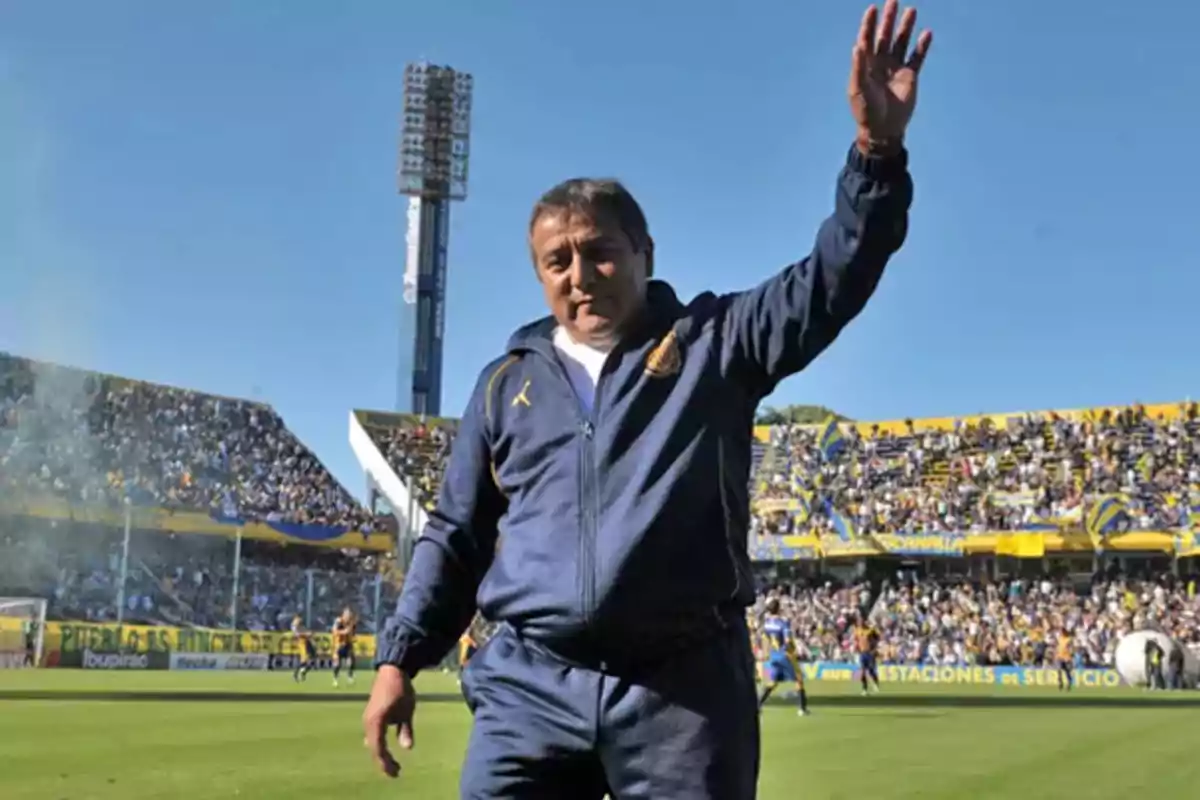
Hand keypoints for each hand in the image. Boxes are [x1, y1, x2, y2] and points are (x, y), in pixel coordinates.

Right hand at [362, 665, 415, 778]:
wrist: (392, 669)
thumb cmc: (401, 688)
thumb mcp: (407, 709)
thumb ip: (406, 730)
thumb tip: (407, 748)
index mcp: (376, 722)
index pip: (379, 749)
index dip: (386, 763)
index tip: (396, 772)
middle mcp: (368, 722)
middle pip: (374, 748)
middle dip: (384, 762)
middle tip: (396, 773)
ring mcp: (368, 719)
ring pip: (373, 743)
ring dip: (382, 754)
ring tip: (393, 765)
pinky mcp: (371, 715)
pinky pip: (373, 736)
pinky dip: (379, 745)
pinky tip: (386, 751)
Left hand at [848, 0, 932, 152]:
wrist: (883, 129)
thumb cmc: (866, 110)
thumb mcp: (858, 89)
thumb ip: (859, 67)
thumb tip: (858, 45)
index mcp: (865, 65)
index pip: (867, 39)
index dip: (869, 24)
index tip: (873, 9)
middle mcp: (880, 63)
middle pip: (885, 36)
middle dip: (888, 19)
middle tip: (893, 0)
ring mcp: (896, 68)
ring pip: (901, 43)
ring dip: (906, 28)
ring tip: (911, 10)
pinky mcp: (910, 76)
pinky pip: (917, 58)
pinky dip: (922, 46)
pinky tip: (927, 33)